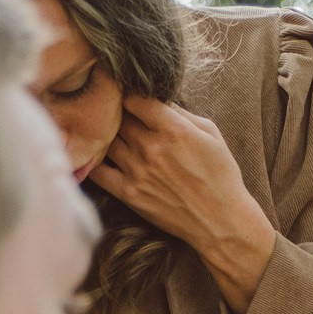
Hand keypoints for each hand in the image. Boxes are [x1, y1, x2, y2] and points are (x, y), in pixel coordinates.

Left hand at [88, 94, 278, 312]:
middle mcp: (152, 148)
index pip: (135, 98)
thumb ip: (182, 114)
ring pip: (106, 140)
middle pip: (118, 117)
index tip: (128, 93)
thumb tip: (158, 98)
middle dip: (116, 112)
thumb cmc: (220, 175)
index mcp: (174, 129)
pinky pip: (98, 171)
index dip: (129, 92)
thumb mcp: (210, 134)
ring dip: (105, 134)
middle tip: (114, 111)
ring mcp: (137, 171)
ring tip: (105, 131)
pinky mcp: (128, 193)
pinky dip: (92, 160)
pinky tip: (94, 155)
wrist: (219, 220)